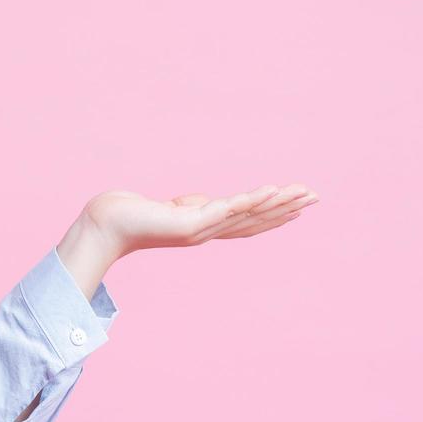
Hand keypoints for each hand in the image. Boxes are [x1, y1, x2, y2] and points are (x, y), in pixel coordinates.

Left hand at [82, 183, 319, 257]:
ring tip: (303, 192)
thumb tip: (199, 202)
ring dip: (278, 203)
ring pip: (248, 214)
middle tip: (316, 196)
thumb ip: (189, 207)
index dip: (275, 214)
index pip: (247, 222)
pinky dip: (250, 200)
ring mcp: (200, 229)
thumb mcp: (170, 209)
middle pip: (256, 220)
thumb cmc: (134, 216)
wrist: (106, 224)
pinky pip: (226, 209)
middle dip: (286, 208)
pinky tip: (270, 189)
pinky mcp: (189, 222)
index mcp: (205, 229)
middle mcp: (207, 232)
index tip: (299, 205)